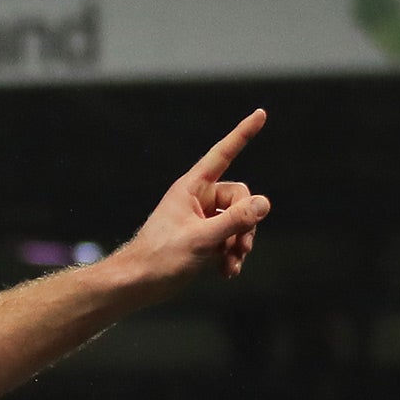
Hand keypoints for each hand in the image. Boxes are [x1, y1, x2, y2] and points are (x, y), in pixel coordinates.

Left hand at [116, 109, 271, 294]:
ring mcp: (201, 220)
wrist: (135, 285)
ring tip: (233, 264)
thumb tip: (264, 203)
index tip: (261, 113)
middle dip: (246, 223)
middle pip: (240, 198)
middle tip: (242, 247)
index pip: (223, 154)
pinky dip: (231, 255)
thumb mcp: (201, 238)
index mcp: (191, 188)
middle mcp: (198, 199)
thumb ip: (234, 220)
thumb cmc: (158, 259)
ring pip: (238, 222)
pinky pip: (229, 239)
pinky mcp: (202, 240)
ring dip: (240, 243)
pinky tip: (227, 272)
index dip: (242, 134)